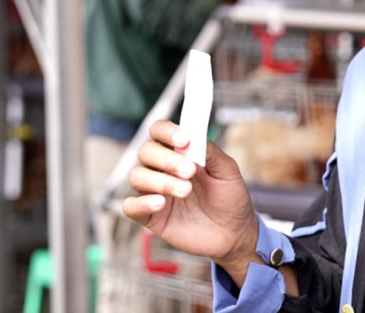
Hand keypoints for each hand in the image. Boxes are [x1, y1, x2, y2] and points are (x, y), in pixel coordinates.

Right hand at [123, 121, 257, 269]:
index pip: (160, 132)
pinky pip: (130, 206)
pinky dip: (141, 203)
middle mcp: (163, 169)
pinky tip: (160, 203)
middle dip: (166, 159)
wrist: (233, 233)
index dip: (167, 131)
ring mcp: (155, 192)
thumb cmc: (229, 198)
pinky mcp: (151, 216)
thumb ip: (211, 152)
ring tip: (185, 191)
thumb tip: (195, 137)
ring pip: (137, 177)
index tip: (184, 139)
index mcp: (180, 153)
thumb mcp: (227, 171)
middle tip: (189, 171)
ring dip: (160, 181)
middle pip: (146, 152)